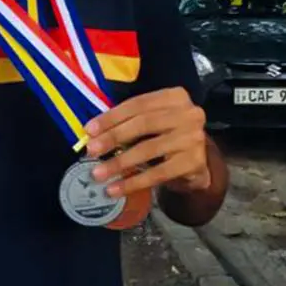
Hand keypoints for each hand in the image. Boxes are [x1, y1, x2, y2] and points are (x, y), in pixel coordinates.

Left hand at [83, 87, 210, 197]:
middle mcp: (189, 114)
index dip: (111, 117)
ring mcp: (194, 138)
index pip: (138, 104)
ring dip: (120, 162)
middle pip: (143, 124)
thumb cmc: (166, 136)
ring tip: (99, 173)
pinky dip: (134, 182)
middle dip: (113, 137)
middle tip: (92, 150)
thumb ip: (128, 122)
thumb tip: (93, 134)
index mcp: (175, 97)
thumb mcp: (152, 121)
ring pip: (149, 149)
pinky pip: (158, 173)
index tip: (89, 130)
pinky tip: (116, 188)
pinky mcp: (194, 162)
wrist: (195, 162)